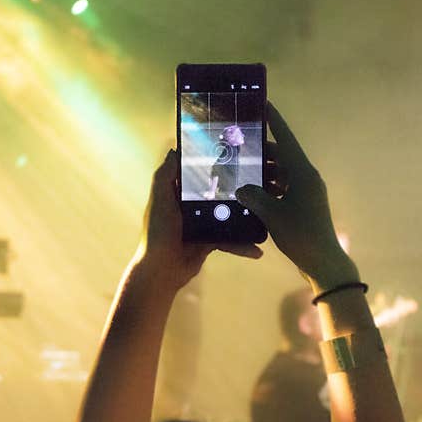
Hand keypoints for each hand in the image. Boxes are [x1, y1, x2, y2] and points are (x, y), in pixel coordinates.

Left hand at [138, 150, 261, 290]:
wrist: (162, 270)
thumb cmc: (157, 232)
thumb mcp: (159, 199)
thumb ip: (165, 175)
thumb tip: (174, 151)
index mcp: (179, 193)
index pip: (198, 173)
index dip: (215, 164)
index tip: (236, 155)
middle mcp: (192, 206)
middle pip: (219, 192)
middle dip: (238, 188)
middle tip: (261, 181)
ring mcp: (203, 224)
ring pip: (229, 215)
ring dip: (246, 216)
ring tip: (264, 211)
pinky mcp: (210, 241)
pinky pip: (231, 240)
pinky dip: (242, 245)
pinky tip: (257, 249)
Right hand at [236, 102, 357, 291]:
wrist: (322, 262)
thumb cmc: (300, 235)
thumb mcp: (272, 215)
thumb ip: (254, 196)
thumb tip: (241, 187)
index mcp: (303, 174)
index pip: (286, 140)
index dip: (274, 121)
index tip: (264, 103)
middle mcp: (306, 178)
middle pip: (281, 156)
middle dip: (261, 152)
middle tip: (238, 147)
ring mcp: (307, 192)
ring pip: (281, 174)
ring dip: (263, 172)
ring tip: (240, 171)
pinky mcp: (304, 205)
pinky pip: (283, 188)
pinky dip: (268, 188)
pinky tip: (251, 193)